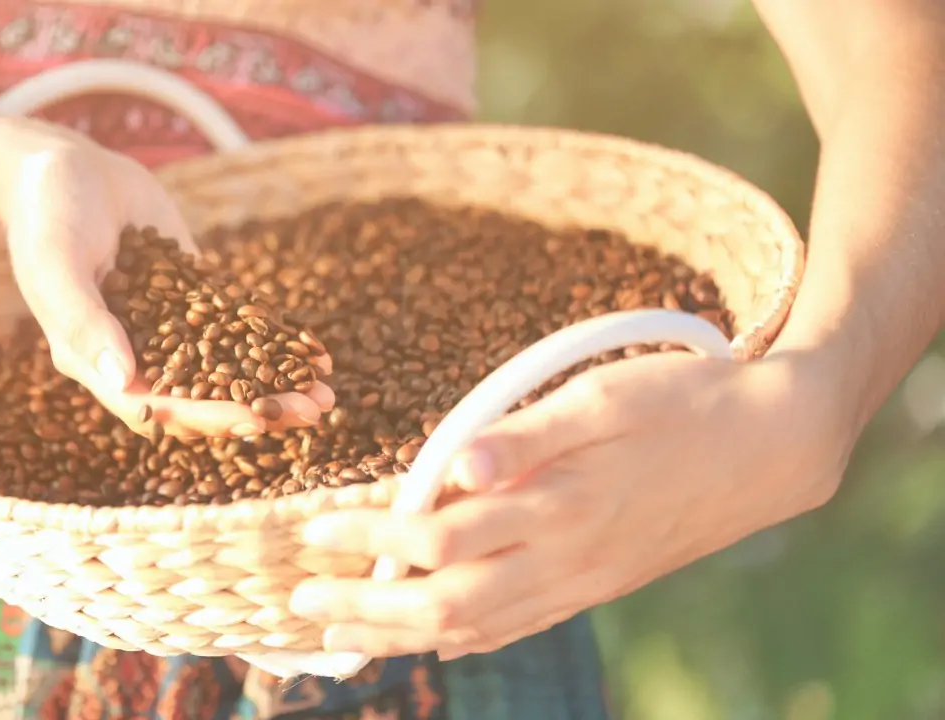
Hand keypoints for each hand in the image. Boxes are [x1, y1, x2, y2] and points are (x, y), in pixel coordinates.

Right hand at [1, 130, 333, 436]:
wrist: (64, 166)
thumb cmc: (48, 215)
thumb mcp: (57, 266)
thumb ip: (85, 323)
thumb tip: (126, 385)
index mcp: (96, 364)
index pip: (159, 406)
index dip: (207, 417)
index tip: (255, 421)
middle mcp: (135, 356)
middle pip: (202, 399)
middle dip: (257, 409)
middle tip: (310, 414)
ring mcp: (169, 329)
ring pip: (227, 372)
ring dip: (275, 387)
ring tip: (325, 396)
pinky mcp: (194, 298)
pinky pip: (238, 330)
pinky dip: (275, 345)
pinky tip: (316, 354)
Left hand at [287, 350, 851, 658]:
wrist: (772, 446)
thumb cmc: (683, 405)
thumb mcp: (603, 398)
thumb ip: (523, 436)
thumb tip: (449, 465)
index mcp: (558, 507)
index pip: (437, 541)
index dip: (368, 540)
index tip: (314, 529)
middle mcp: (565, 558)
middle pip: (445, 606)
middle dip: (366, 609)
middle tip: (303, 605)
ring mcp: (583, 581)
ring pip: (477, 629)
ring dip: (403, 636)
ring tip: (345, 638)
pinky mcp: (598, 584)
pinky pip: (520, 627)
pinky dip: (466, 639)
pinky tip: (436, 643)